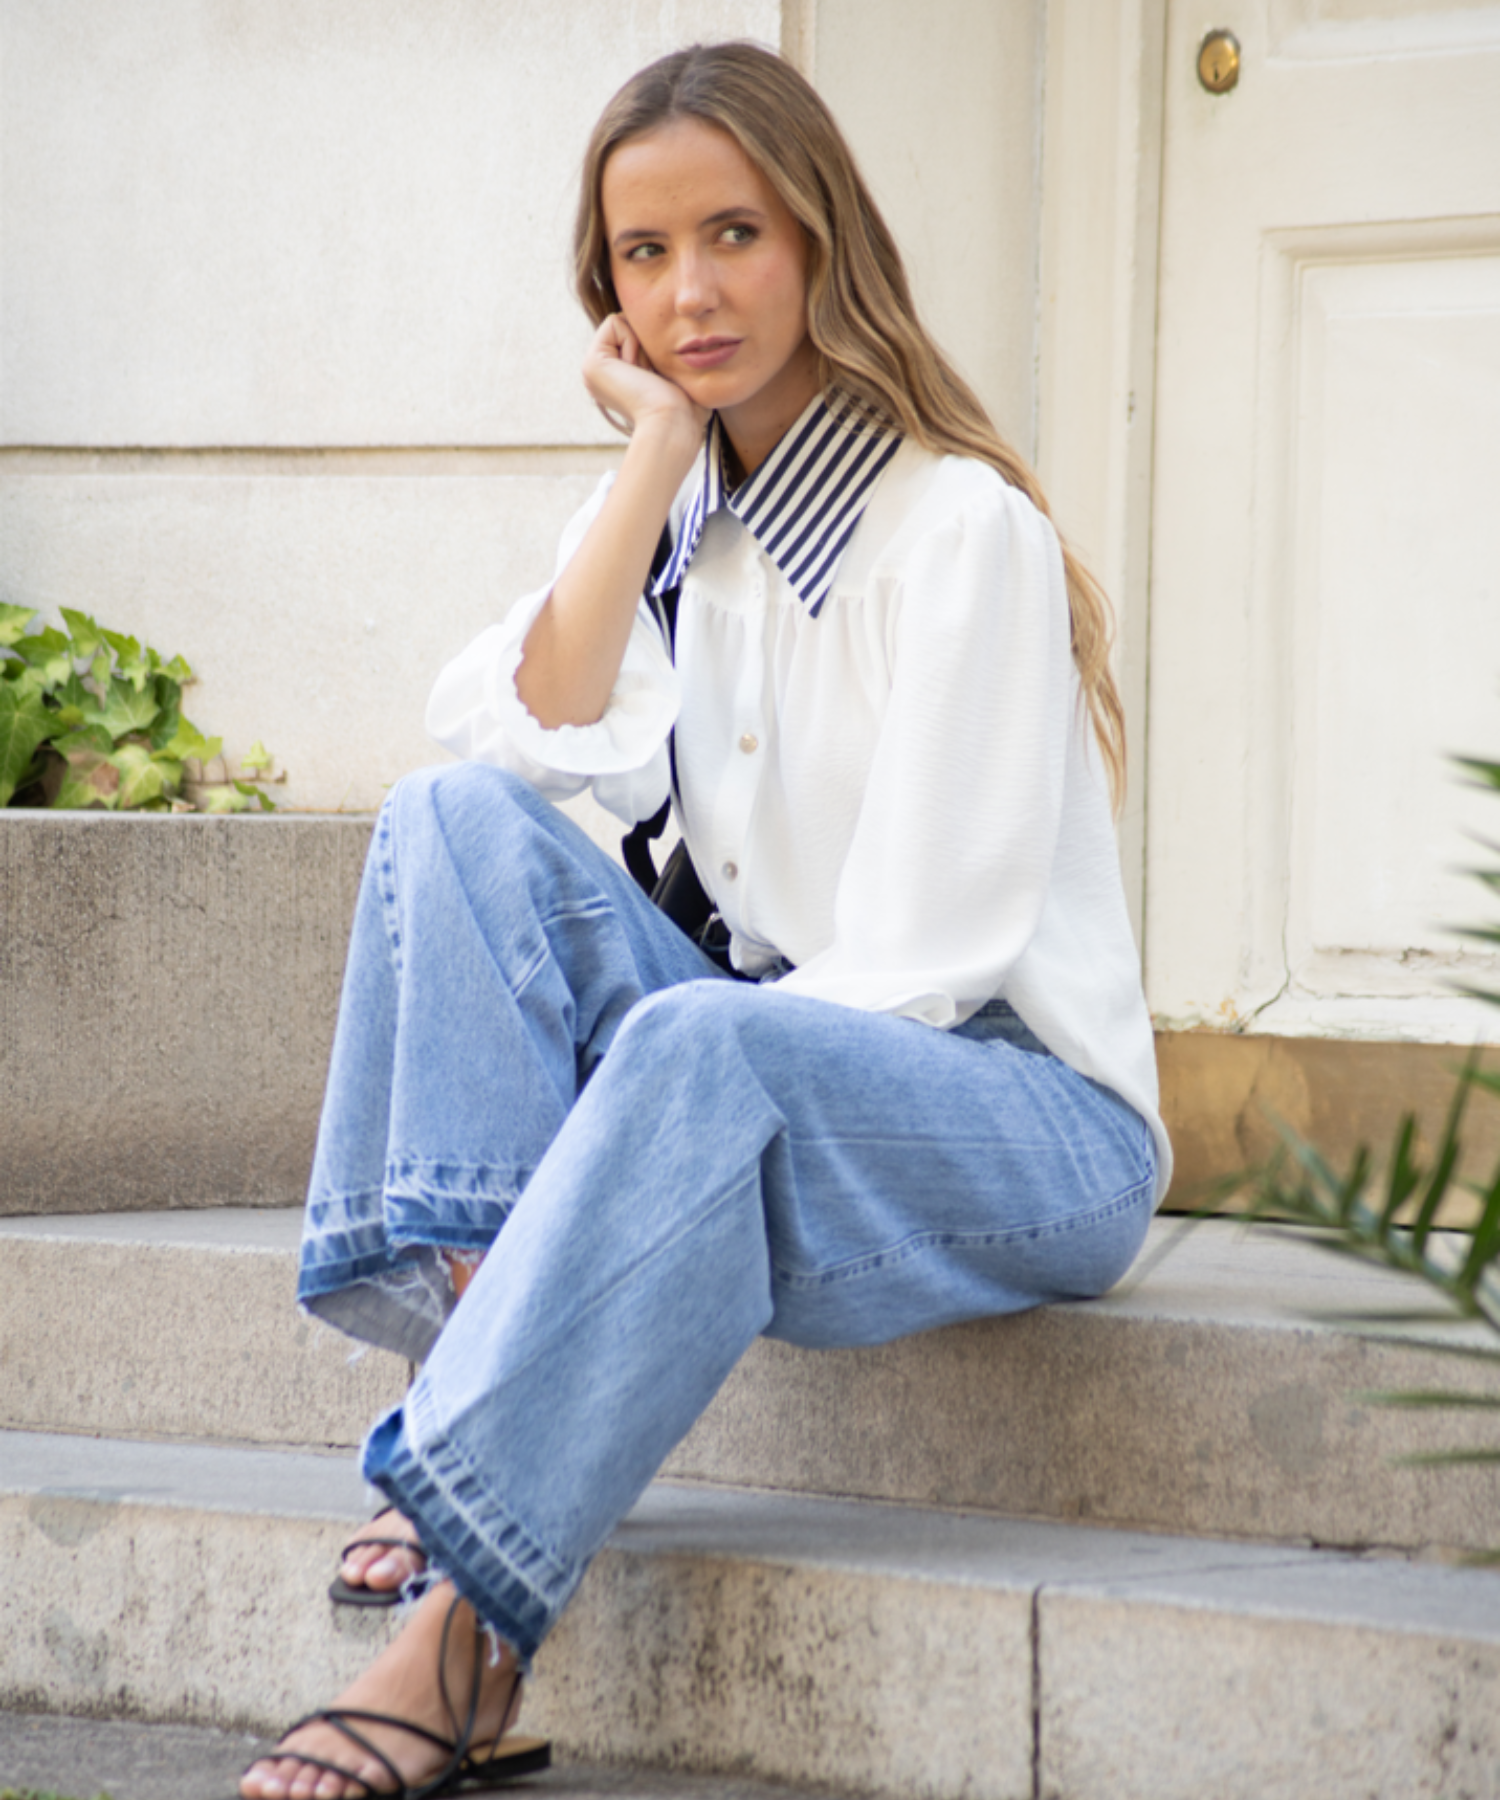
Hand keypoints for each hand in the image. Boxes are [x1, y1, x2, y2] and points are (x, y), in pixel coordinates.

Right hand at [583, 314, 706, 450]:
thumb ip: (663, 355)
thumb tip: (673, 331)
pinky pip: (615, 322)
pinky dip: (633, 343)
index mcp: (618, 381)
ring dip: (642, 347)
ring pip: (622, 322)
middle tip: (651, 377)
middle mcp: (602, 376)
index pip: (638, 335)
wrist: (672, 422)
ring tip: (645, 376)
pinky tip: (636, 372)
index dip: (654, 346)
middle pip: (629, 327)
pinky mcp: (592, 363)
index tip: (658, 378)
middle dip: (647, 345)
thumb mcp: (674, 375)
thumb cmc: (683, 407)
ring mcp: (593, 370)